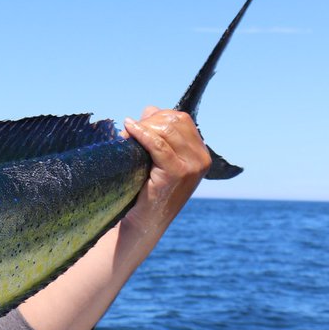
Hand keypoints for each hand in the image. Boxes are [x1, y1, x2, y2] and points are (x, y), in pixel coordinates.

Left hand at [122, 107, 211, 236]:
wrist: (144, 221)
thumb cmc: (146, 188)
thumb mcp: (156, 158)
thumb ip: (157, 133)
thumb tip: (151, 108)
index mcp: (200, 154)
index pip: (181, 119)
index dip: (157, 117)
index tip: (138, 124)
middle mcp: (202, 158)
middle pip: (174, 120)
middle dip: (148, 121)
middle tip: (130, 131)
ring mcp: (193, 166)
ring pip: (166, 130)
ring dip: (142, 128)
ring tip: (127, 137)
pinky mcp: (178, 173)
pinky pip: (158, 144)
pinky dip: (142, 133)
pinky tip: (129, 129)